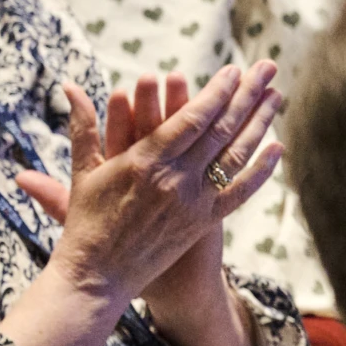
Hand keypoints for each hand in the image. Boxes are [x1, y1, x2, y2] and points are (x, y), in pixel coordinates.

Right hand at [26, 66, 283, 309]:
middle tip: (265, 69)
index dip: (215, 92)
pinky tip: (276, 147)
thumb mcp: (83, 171)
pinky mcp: (202, 223)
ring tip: (276, 95)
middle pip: (220, 130)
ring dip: (259, 123)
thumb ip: (82, 126)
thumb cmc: (85, 222)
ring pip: (236, 155)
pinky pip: (239, 192)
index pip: (191, 119)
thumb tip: (69, 86)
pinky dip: (260, 170)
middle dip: (245, 95)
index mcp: (143, 162)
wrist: (98, 276)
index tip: (231, 70)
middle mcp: (174, 180)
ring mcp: (193, 202)